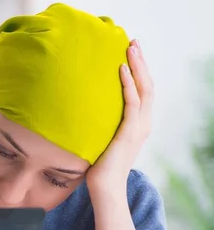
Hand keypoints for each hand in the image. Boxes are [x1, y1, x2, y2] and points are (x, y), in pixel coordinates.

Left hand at [86, 39, 152, 193]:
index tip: (129, 53)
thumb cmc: (98, 167)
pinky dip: (128, 84)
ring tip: (130, 48)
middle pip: (148, 84)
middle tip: (132, 41)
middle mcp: (143, 123)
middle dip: (141, 61)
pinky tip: (121, 69)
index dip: (139, 71)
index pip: (143, 91)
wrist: (105, 188)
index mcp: (138, 124)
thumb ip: (99, 125)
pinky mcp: (129, 132)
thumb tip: (81, 112)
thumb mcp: (101, 139)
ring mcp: (138, 127)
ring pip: (144, 89)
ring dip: (137, 66)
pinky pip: (132, 102)